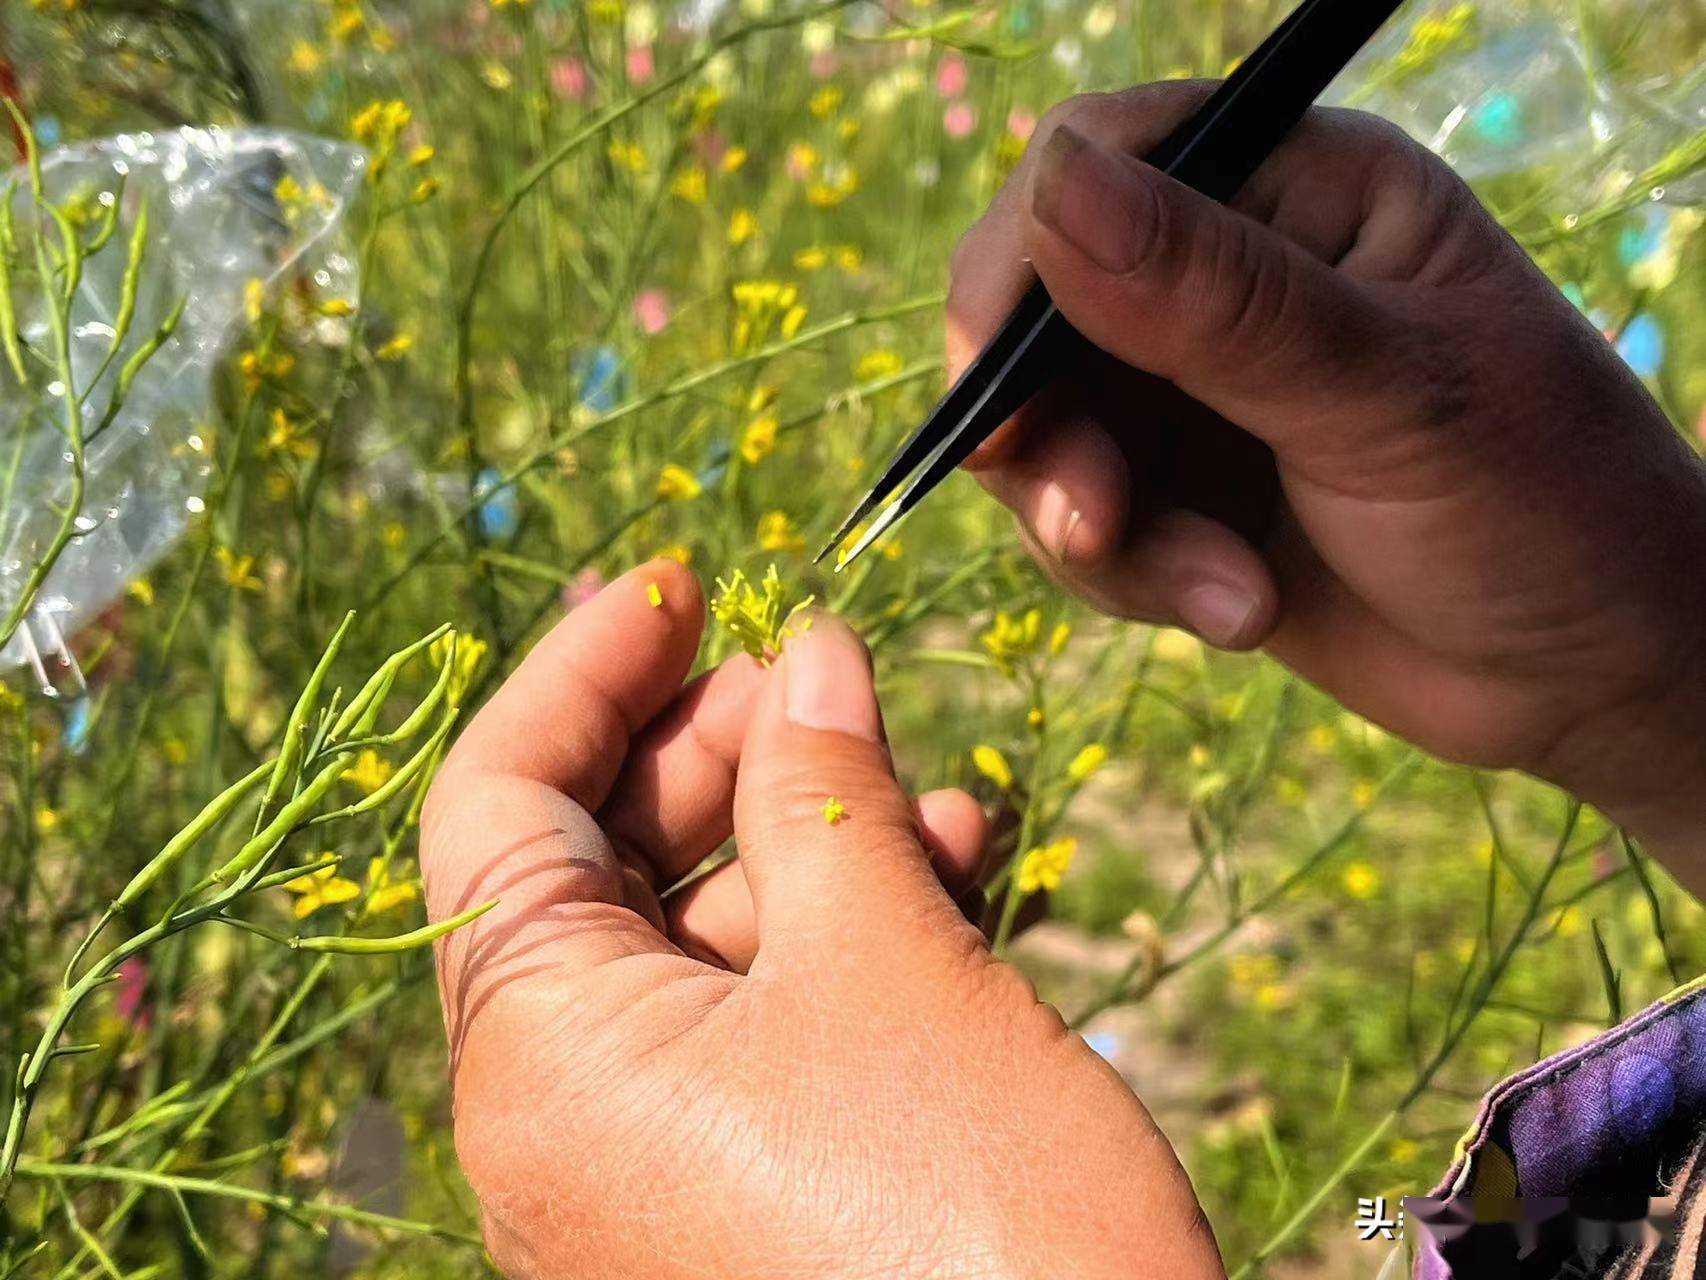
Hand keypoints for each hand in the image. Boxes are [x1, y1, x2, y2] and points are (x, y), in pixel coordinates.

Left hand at [421, 560, 1220, 1279]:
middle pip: (604, 866)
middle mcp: (570, 1118)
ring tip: (937, 786)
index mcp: (540, 1057)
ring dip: (818, 836)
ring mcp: (663, 1165)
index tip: (686, 583)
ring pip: (713, 939)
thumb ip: (822, 789)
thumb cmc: (969, 1210)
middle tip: (831, 677)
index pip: (493, 808)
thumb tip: (808, 653)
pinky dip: (853, 936)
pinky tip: (957, 870)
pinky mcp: (759, 1191)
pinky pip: (775, 1023)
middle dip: (723, 750)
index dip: (584, 672)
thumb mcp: (888, 959)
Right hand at [950, 84, 1705, 885]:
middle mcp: (1228, 278)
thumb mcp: (1386, 395)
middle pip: (1036, 313)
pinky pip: (1082, 524)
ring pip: (1043, 436)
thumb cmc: (1541, 505)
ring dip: (1104, 534)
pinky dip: (1139, 579)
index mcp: (1299, 192)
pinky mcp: (1179, 495)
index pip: (1099, 168)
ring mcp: (1195, 392)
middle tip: (1098, 525)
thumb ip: (1218, 301)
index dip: (1023, 268)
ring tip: (1230, 597)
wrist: (1590, 679)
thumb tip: (1056, 186)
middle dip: (1047, 437)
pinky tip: (1245, 611)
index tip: (1005, 394)